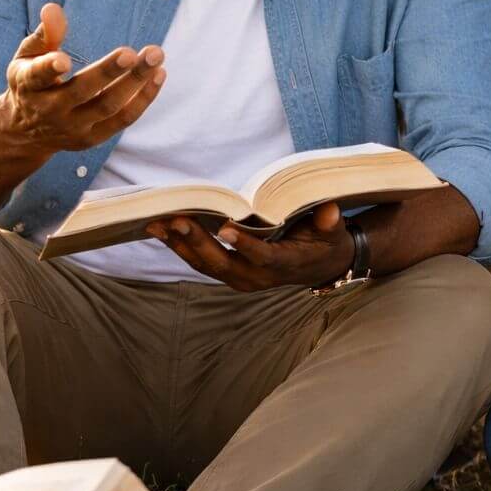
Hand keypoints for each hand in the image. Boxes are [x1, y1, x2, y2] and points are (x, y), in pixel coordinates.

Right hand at [0, 3, 165, 155]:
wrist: (27, 132)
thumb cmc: (31, 83)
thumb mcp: (27, 57)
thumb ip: (44, 34)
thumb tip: (52, 8)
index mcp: (29, 86)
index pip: (37, 77)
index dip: (49, 68)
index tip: (65, 60)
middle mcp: (50, 110)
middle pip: (82, 91)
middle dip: (108, 71)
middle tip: (131, 52)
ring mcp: (73, 127)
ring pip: (109, 106)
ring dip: (136, 81)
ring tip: (156, 56)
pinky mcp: (92, 138)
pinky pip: (123, 120)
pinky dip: (143, 98)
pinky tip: (159, 75)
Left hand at [147, 202, 353, 291]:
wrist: (321, 266)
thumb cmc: (325, 242)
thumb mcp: (333, 232)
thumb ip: (329, 223)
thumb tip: (328, 212)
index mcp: (284, 264)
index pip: (262, 256)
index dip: (244, 244)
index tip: (225, 228)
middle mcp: (257, 277)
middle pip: (223, 262)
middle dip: (197, 241)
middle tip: (176, 219)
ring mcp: (241, 278)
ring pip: (205, 265)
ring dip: (180, 245)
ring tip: (157, 224)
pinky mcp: (229, 274)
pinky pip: (201, 263)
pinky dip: (180, 247)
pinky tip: (162, 230)